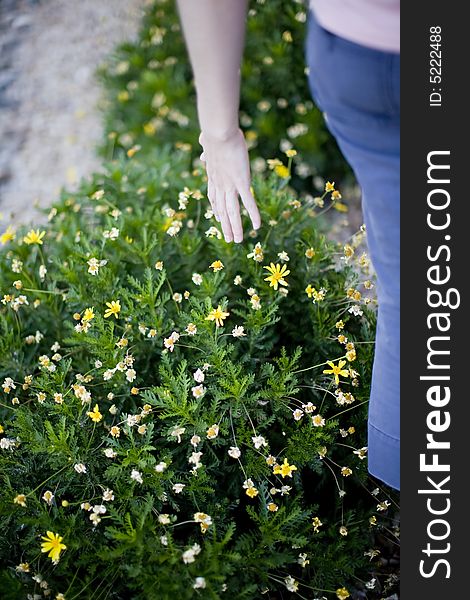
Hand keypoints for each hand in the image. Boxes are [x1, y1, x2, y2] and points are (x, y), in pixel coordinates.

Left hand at [199, 127, 260, 242]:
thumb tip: (203, 145)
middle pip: (222, 210)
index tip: (218, 218)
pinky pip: (248, 202)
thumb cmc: (214, 133)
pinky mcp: (242, 182)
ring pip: (232, 212)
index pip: (213, 197)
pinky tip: (257, 226)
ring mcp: (230, 185)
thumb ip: (207, 146)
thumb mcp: (208, 141)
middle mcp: (219, 185)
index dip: (216, 209)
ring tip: (238, 241)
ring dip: (235, 228)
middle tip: (228, 239)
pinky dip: (253, 215)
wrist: (218, 132)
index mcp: (212, 176)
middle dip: (225, 226)